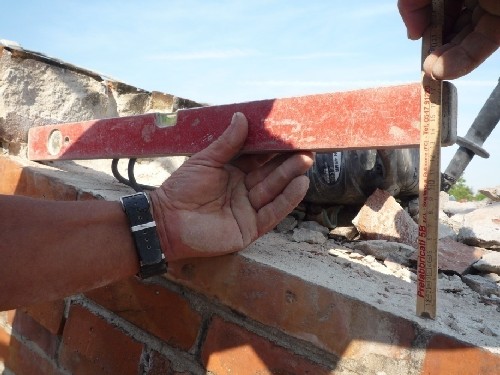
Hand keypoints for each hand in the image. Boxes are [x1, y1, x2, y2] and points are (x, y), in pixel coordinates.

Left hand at [149, 112, 313, 260]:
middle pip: (270, 174)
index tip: (290, 135)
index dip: (273, 149)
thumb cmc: (181, 189)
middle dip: (288, 162)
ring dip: (290, 178)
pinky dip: (286, 201)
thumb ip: (227, 142)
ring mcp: (248, 210)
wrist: (166, 221)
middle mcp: (244, 190)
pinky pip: (272, 213)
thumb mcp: (205, 160)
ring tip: (306, 162)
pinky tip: (300, 186)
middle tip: (306, 148)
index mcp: (234, 173)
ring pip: (273, 191)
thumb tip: (241, 117)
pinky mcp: (250, 228)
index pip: (259, 159)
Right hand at [398, 0, 498, 78]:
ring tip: (432, 71)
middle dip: (434, 40)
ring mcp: (493, 7)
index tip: (416, 31)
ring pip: (465, 34)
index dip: (422, 15)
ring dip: (445, 57)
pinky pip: (482, 45)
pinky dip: (462, 61)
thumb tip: (414, 32)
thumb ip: (415, 0)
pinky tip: (444, 71)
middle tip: (424, 57)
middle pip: (448, 17)